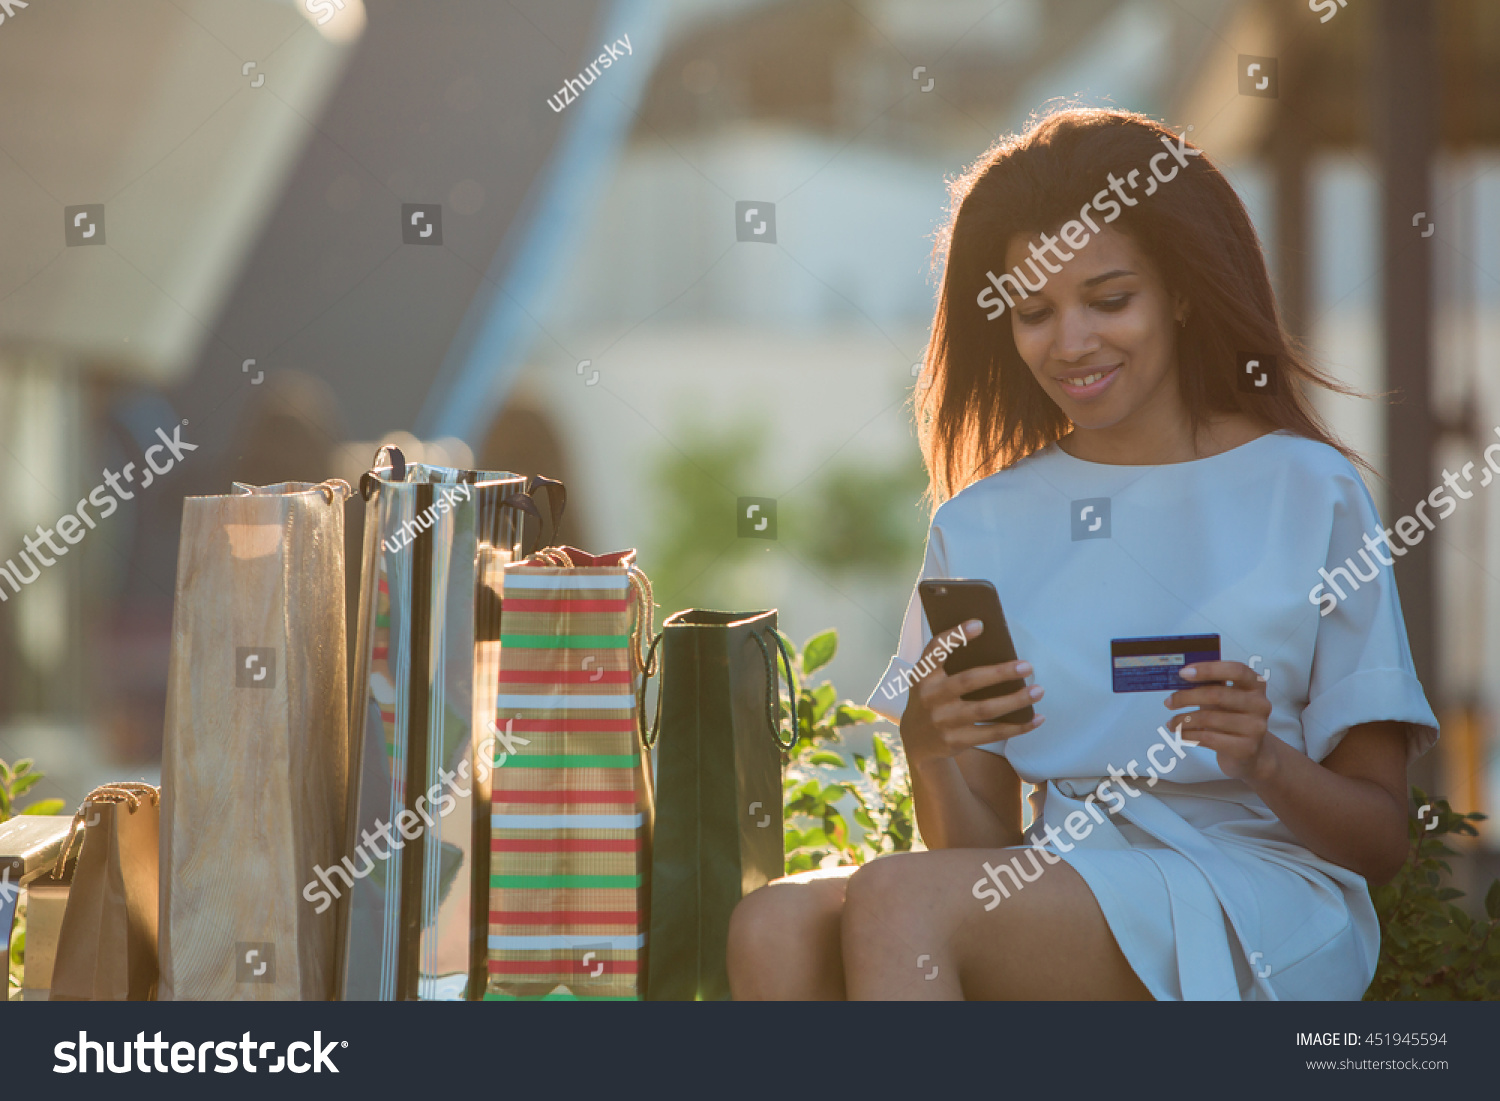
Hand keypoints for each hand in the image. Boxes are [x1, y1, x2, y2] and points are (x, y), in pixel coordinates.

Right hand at [899, 620, 1044, 771]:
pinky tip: (1036, 718)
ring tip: (1038, 691)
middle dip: (1000, 673)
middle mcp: (930, 697)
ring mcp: (943, 721)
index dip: (955, 636)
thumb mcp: (929, 681)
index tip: (979, 623)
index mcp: (923, 675)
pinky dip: (1018, 726)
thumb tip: (995, 650)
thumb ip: (950, 666)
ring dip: (1016, 700)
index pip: (935, 649)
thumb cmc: (932, 700)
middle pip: (969, 681)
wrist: (917, 742)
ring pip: (986, 709)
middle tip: (1026, 666)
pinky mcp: (956, 740)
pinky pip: (993, 733)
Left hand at [1165, 660, 1276, 782]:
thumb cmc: (1231, 718)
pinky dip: (1189, 735)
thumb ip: (1210, 684)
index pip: (1236, 670)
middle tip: (1168, 702)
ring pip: (1209, 718)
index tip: (1183, 673)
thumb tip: (1181, 675)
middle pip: (1217, 695)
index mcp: (1256, 685)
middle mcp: (1260, 704)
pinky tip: (1180, 734)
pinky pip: (1209, 738)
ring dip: (1183, 720)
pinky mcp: (1246, 748)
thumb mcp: (1225, 697)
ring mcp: (1255, 727)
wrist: (1250, 753)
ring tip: (1171, 723)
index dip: (1209, 669)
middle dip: (1186, 697)